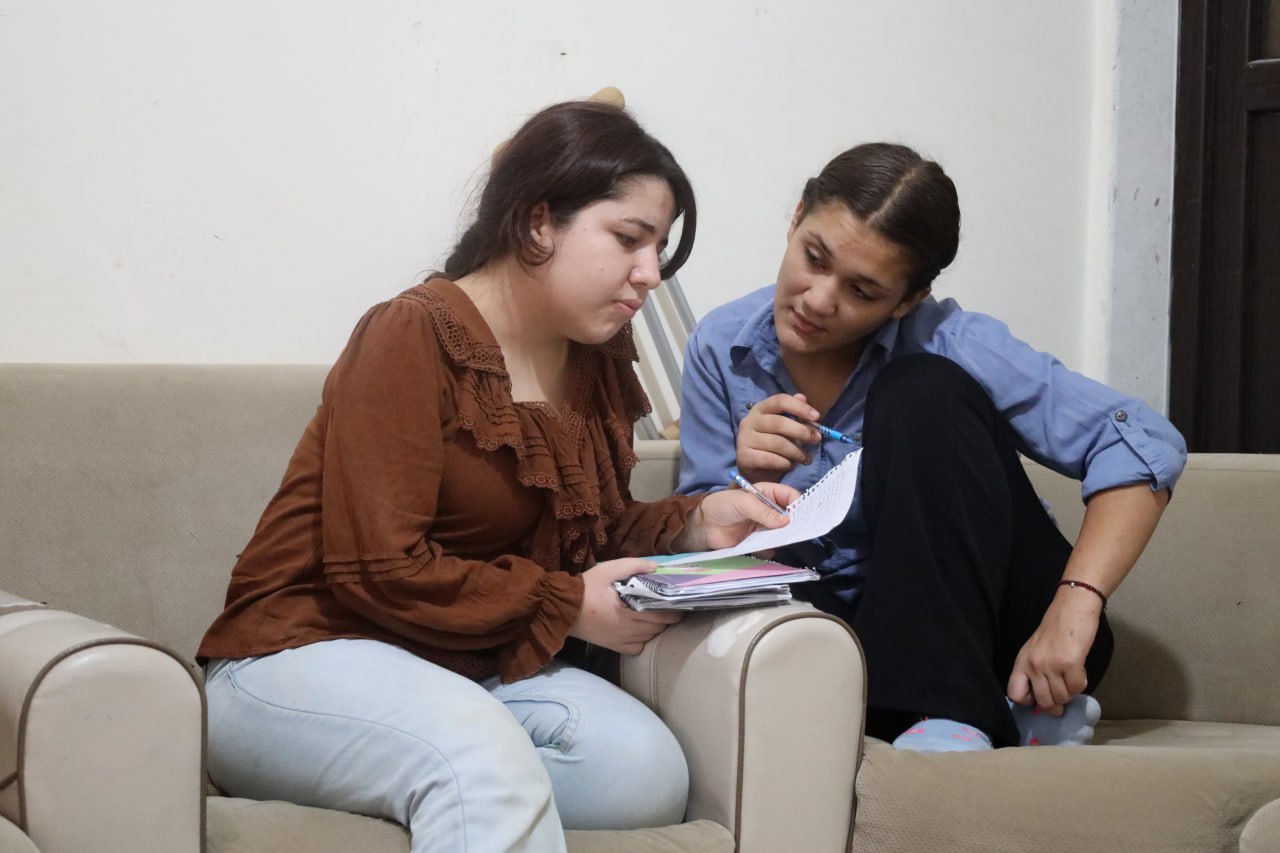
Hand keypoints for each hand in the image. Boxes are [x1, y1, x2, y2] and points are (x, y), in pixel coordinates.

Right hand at [568, 558, 682, 654]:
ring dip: (657, 629)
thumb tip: (655, 566)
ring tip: (660, 618)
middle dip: (669, 619)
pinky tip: (642, 632)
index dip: (674, 611)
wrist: (563, 609)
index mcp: (628, 611)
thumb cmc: (586, 588)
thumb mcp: (607, 569)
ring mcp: (621, 640)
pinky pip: (636, 649)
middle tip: (674, 609)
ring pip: (649, 638)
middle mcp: (627, 629)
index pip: (661, 615)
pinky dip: (643, 641)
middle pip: (658, 628)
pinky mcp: (614, 646)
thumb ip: (633, 566)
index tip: (681, 604)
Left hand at [675, 482, 798, 552]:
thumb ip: (763, 511)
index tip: (803, 515)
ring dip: (786, 535)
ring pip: (785, 531)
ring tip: (785, 539)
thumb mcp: (742, 502)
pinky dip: (775, 547)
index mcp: (768, 493)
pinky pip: (774, 544)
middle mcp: (770, 509)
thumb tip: (785, 521)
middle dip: (796, 521)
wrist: (703, 525)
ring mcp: (766, 526)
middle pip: (791, 515)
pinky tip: (771, 547)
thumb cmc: (721, 505)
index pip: (790, 496)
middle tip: (798, 530)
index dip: (799, 503)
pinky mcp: (760, 541)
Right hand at [736, 393, 821, 480]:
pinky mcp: (744, 457)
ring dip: (796, 452)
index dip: (799, 407)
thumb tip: (803, 398)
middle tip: (816, 439)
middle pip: (778, 422)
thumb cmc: (774, 447)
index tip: (816, 417)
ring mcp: (744, 439)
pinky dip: (784, 463)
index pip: (779, 401)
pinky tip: (790, 466)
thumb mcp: (786, 430)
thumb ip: (795, 415)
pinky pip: (769, 459)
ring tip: (805, 458)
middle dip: (801, 431)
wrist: (757, 472)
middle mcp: (750, 421)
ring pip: (776, 443)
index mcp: (760, 409)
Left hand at [1007, 587, 1102, 713]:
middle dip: (1056, 705)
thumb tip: (1041, 701)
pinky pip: (1077, 688)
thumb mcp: (1036, 651)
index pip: (1015, 694)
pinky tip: (1080, 671)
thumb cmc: (1056, 629)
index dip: (1029, 701)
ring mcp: (1051, 665)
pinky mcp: (1070, 663)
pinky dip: (1081, 684)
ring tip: (1071, 678)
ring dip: (1070, 693)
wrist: (1072, 607)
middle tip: (1063, 697)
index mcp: (1021, 662)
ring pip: (1062, 697)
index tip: (1040, 698)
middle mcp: (1033, 665)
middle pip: (1043, 702)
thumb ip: (1034, 672)